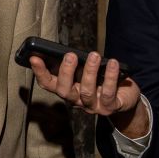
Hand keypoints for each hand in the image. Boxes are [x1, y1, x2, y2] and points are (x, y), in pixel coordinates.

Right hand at [31, 53, 146, 136]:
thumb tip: (66, 50)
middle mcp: (76, 100)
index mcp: (67, 89)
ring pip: (86, 92)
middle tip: (70, 55)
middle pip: (64, 91)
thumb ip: (76, 64)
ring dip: (89, 72)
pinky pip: (108, 93)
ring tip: (94, 55)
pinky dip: (111, 77)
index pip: (48, 84)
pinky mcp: (110, 107)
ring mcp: (92, 106)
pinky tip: (112, 63)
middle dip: (66, 72)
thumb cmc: (102, 79)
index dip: (40, 72)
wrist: (125, 98)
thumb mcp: (86, 71)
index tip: (34, 58)